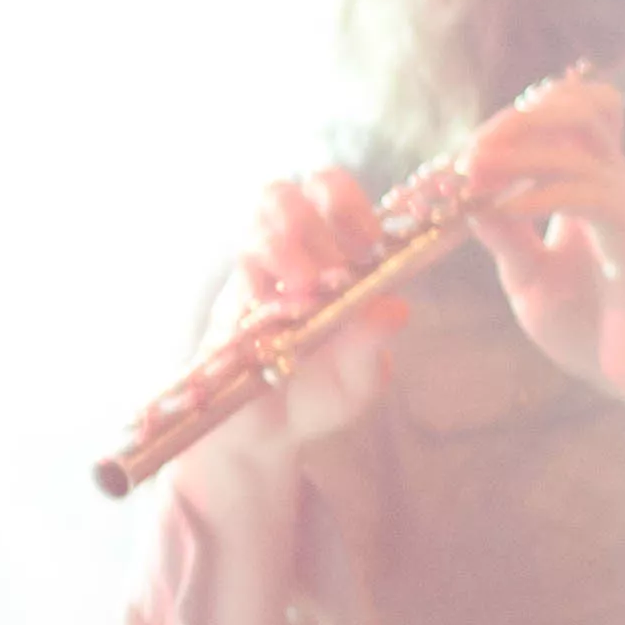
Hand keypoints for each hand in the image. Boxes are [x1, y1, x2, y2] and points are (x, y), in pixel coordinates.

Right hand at [189, 166, 406, 478]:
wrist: (263, 432)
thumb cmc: (319, 394)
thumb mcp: (358, 380)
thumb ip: (372, 346)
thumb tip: (395, 307)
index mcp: (333, 255)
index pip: (332, 193)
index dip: (348, 204)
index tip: (367, 246)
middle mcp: (291, 253)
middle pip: (289, 191)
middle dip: (314, 220)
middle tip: (332, 272)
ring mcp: (258, 274)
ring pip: (262, 214)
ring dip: (287, 243)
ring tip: (303, 290)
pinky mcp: (229, 303)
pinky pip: (242, 269)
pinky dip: (263, 284)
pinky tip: (280, 314)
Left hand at [457, 78, 624, 410]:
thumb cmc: (592, 326)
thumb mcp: (530, 277)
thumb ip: (503, 237)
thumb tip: (464, 199)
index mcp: (591, 185)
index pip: (564, 115)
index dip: (511, 122)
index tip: (458, 157)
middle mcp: (616, 182)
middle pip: (581, 105)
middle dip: (516, 118)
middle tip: (468, 152)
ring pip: (585, 135)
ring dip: (520, 146)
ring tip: (471, 172)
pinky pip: (590, 194)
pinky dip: (540, 193)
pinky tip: (502, 207)